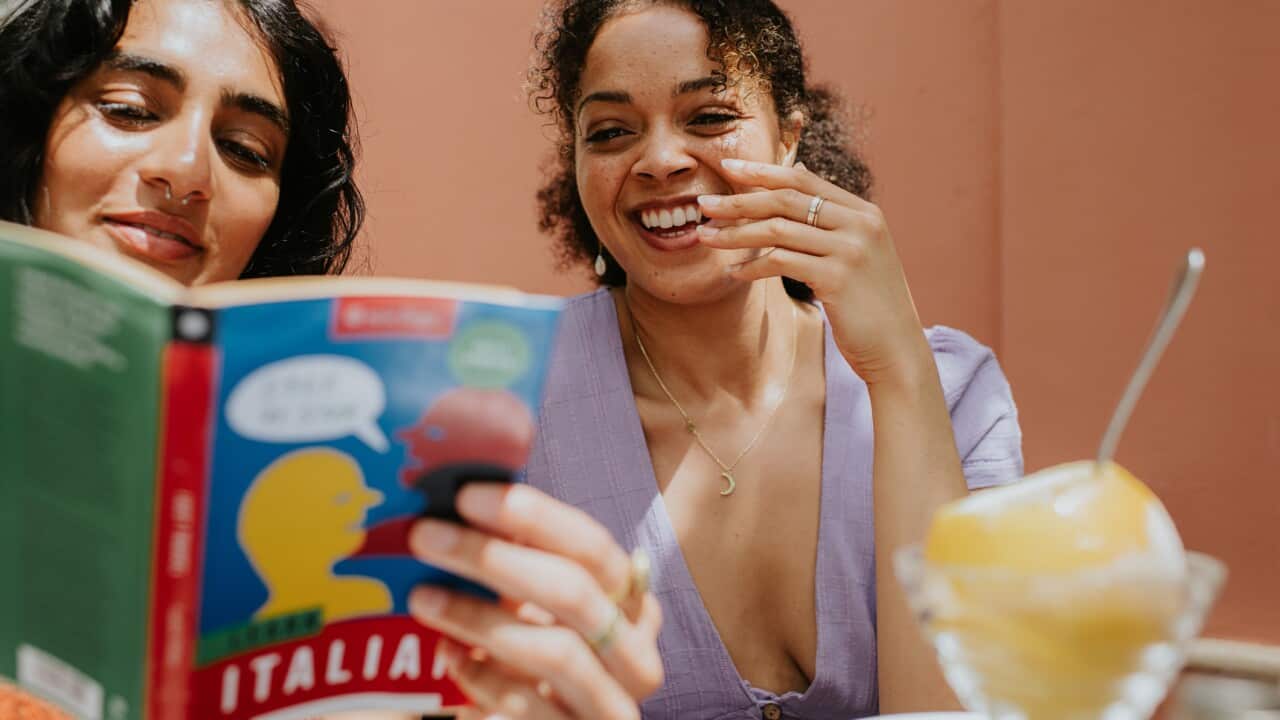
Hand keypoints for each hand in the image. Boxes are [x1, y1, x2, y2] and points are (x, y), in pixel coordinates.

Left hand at [407, 483, 662, 719]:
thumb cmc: (535, 655)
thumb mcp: (537, 607)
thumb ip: (518, 560)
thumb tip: (455, 502)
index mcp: (631, 603)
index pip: (594, 547)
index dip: (536, 517)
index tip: (467, 496)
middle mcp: (636, 652)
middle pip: (574, 593)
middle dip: (493, 559)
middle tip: (426, 536)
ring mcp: (614, 704)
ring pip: (555, 651)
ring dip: (479, 618)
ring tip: (422, 597)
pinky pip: (528, 707)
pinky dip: (481, 677)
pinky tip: (445, 656)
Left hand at [697, 158, 931, 386]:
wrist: (896, 349)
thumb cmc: (868, 305)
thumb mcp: (856, 255)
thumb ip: (831, 224)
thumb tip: (792, 189)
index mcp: (864, 212)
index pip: (804, 180)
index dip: (763, 172)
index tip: (729, 166)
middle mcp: (860, 223)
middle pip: (786, 199)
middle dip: (739, 199)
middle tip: (703, 203)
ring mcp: (850, 249)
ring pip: (778, 229)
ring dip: (736, 233)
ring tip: (706, 236)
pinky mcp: (837, 278)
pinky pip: (781, 262)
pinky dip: (752, 266)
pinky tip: (733, 273)